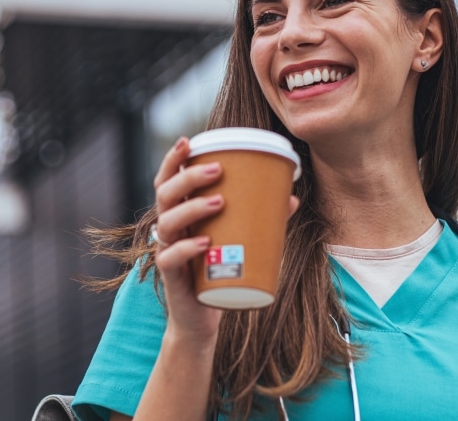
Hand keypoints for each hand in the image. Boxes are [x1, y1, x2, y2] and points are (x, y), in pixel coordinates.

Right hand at [151, 136, 299, 342]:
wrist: (203, 318)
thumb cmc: (218, 271)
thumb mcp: (237, 241)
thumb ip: (260, 219)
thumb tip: (291, 197)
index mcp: (179, 213)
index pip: (168, 180)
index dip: (173, 159)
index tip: (189, 140)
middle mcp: (168, 229)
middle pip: (165, 194)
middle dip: (188, 177)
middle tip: (218, 169)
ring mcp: (167, 251)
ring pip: (167, 222)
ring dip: (192, 207)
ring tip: (220, 202)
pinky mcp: (172, 277)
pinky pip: (170, 258)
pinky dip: (186, 248)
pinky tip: (204, 242)